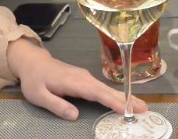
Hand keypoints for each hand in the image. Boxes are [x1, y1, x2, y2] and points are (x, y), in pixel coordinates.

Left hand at [7, 38, 147, 120]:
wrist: (33, 61)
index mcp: (74, 82)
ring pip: (107, 89)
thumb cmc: (34, 79)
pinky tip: (123, 102)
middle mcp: (84, 78)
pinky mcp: (85, 80)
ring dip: (124, 97)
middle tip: (144, 109)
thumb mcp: (38, 95)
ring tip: (139, 107)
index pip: (97, 93)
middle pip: (107, 90)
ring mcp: (86, 77)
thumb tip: (75, 116)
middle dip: (126, 99)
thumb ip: (56, 105)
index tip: (126, 109)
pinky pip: (103, 89)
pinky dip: (115, 96)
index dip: (112, 101)